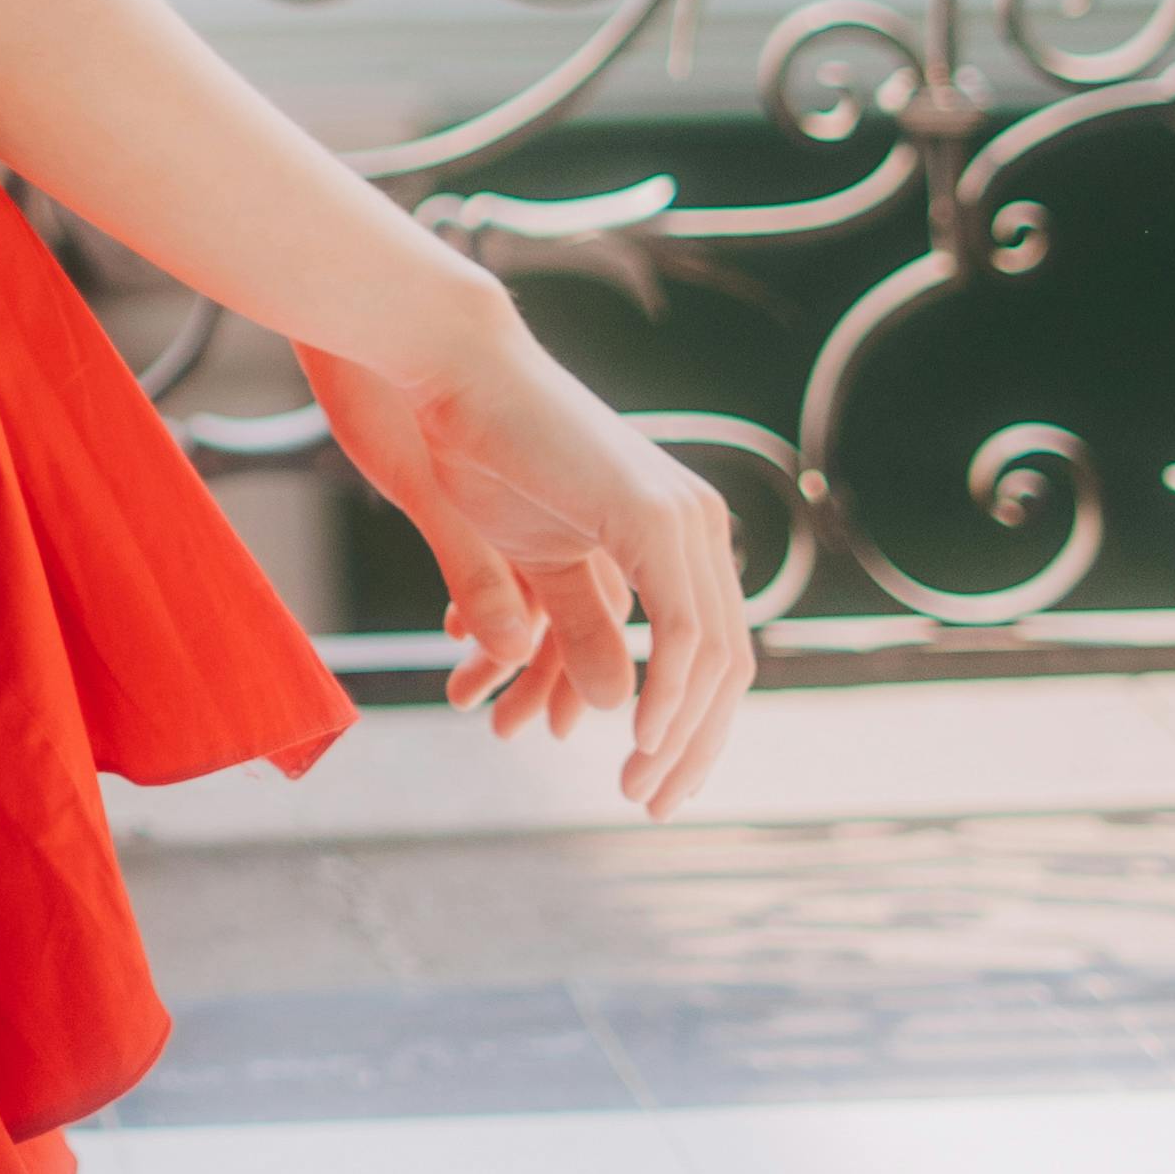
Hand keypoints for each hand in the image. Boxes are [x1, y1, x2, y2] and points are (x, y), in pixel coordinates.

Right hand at [301, 305, 753, 818]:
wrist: (448, 368)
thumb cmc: (472, 447)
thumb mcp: (530, 560)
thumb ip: (573, 623)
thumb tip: (616, 709)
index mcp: (670, 530)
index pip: (710, 650)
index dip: (691, 727)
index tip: (651, 785)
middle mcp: (693, 524)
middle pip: (726, 664)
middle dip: (694, 747)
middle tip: (651, 805)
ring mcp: (681, 518)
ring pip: (712, 659)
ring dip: (681, 736)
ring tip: (639, 788)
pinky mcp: (651, 518)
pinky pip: (681, 632)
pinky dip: (667, 694)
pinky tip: (638, 738)